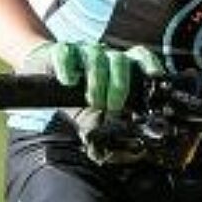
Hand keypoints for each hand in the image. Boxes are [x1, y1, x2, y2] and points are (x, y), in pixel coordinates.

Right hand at [20, 41, 161, 111]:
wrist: (45, 75)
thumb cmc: (76, 94)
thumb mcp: (93, 111)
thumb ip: (107, 123)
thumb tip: (122, 150)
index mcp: (118, 65)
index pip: (139, 56)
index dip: (149, 63)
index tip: (156, 77)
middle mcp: (104, 55)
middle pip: (119, 61)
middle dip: (119, 84)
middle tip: (114, 106)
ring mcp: (83, 51)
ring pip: (96, 56)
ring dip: (97, 80)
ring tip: (94, 101)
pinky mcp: (61, 50)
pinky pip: (66, 53)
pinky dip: (68, 66)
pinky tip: (69, 81)